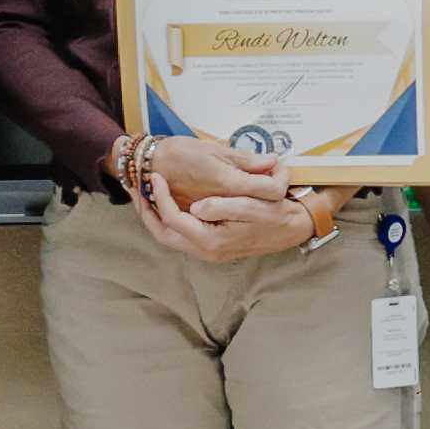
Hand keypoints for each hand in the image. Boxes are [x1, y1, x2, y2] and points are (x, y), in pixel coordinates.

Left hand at [123, 136, 320, 263]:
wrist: (293, 228)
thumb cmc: (275, 214)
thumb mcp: (251, 206)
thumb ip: (222, 206)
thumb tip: (196, 207)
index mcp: (213, 240)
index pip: (174, 220)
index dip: (160, 198)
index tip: (156, 177)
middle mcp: (207, 250)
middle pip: (163, 234)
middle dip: (146, 213)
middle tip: (136, 190)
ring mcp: (209, 251)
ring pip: (170, 237)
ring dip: (155, 217)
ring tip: (145, 194)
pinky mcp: (212, 245)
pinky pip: (182, 235)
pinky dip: (168, 219)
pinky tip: (166, 202)